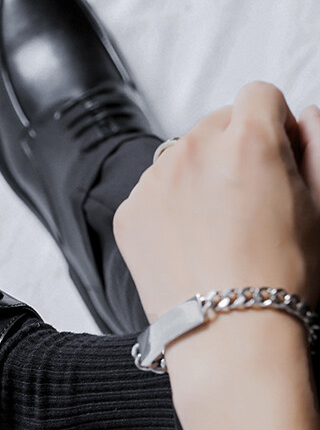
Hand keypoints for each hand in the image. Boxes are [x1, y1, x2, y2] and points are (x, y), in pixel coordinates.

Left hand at [113, 82, 319, 324]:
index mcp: (247, 140)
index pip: (259, 96)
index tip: (275, 154)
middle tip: (246, 199)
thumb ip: (315, 143)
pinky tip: (187, 242)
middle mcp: (191, 151)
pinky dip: (167, 207)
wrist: (228, 334)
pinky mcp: (128, 211)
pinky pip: (151, 191)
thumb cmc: (282, 276)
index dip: (273, 123)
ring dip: (196, 177)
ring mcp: (153, 181)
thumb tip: (302, 115)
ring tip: (215, 227)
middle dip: (231, 149)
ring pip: (178, 157)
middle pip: (214, 125)